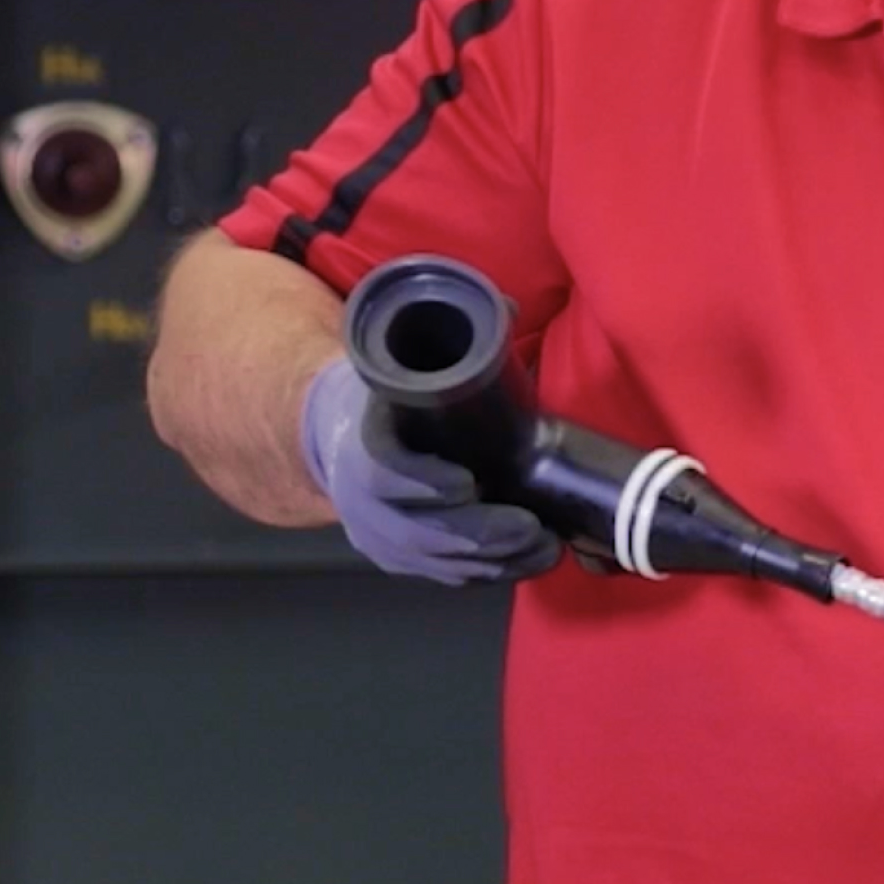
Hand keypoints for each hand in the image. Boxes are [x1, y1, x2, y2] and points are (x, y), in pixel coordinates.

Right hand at [299, 357, 559, 586]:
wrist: (338, 433)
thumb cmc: (388, 396)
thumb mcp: (404, 363)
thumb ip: (454, 339)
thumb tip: (508, 308)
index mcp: (362, 443)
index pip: (384, 471)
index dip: (422, 482)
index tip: (466, 483)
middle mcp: (361, 498)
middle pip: (417, 530)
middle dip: (480, 533)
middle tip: (532, 527)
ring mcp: (376, 533)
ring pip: (434, 561)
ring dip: (494, 560)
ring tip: (545, 547)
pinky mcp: (396, 556)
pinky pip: (441, 575)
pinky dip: (485, 573)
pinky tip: (526, 562)